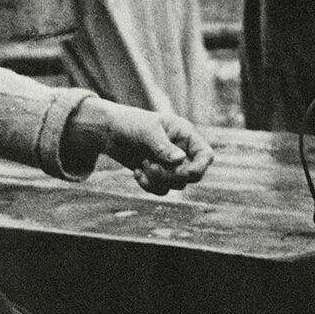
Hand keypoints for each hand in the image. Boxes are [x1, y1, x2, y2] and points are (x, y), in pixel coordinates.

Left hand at [63, 98, 213, 194]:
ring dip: (158, 180)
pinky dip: (149, 186)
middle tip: (152, 166)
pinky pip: (162, 190)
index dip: (200, 167)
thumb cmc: (130, 124)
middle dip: (172, 176)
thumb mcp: (147, 132)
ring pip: (177, 185)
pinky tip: (137, 172)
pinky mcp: (157, 174)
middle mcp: (181, 150)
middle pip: (192, 175)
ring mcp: (169, 164)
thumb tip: (180, 161)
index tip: (184, 173)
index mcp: (185, 135)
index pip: (205, 155)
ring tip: (143, 164)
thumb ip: (163, 147)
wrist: (109, 131)